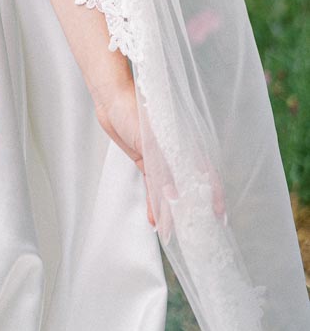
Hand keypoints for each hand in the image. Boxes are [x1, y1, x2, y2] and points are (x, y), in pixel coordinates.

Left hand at [92, 82, 227, 239]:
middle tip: (194, 233)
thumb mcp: (152, 141)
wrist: (111, 96)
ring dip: (169, 212)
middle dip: (191, 210)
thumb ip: (164, 169)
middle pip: (187, 186)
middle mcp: (176, 153)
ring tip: (171, 234)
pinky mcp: (146, 159)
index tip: (218, 216)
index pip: (205, 174)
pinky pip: (153, 185)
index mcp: (185, 145)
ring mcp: (161, 157)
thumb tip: (175, 197)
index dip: (214, 195)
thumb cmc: (135, 109)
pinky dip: (153, 202)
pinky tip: (154, 220)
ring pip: (169, 190)